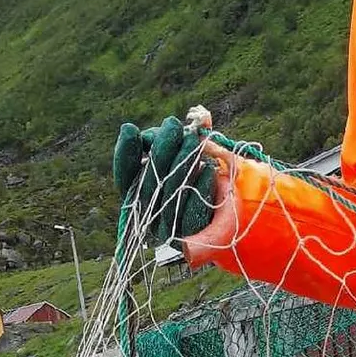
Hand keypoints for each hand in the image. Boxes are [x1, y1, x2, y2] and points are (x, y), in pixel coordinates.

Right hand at [112, 115, 218, 249]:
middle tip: (173, 126)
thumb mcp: (188, 157)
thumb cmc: (202, 179)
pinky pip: (194, 215)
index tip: (131, 129)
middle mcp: (149, 213)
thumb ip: (179, 140)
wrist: (230, 214)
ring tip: (194, 139)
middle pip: (149, 183)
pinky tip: (209, 170)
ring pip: (171, 196)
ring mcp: (168, 229)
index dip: (126, 153)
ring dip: (183, 164)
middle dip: (162, 150)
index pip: (125, 175)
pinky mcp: (191, 239)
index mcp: (139, 194)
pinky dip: (202, 189)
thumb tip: (192, 117)